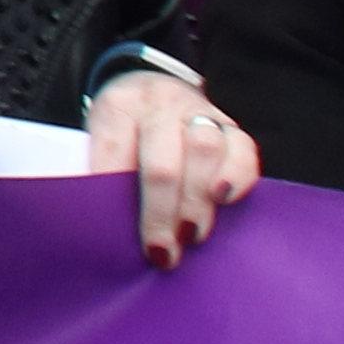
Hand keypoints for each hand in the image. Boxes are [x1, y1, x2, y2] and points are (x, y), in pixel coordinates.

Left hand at [82, 70, 259, 267]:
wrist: (154, 91)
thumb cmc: (124, 131)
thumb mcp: (101, 138)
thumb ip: (103, 174)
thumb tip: (105, 230)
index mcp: (117, 108)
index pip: (112, 151)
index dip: (112, 195)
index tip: (114, 235)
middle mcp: (157, 105)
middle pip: (162, 162)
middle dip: (162, 214)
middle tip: (162, 252)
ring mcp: (197, 112)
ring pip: (204, 151)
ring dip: (198, 202)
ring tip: (192, 236)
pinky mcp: (230, 125)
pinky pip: (242, 148)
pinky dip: (237, 177)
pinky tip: (225, 202)